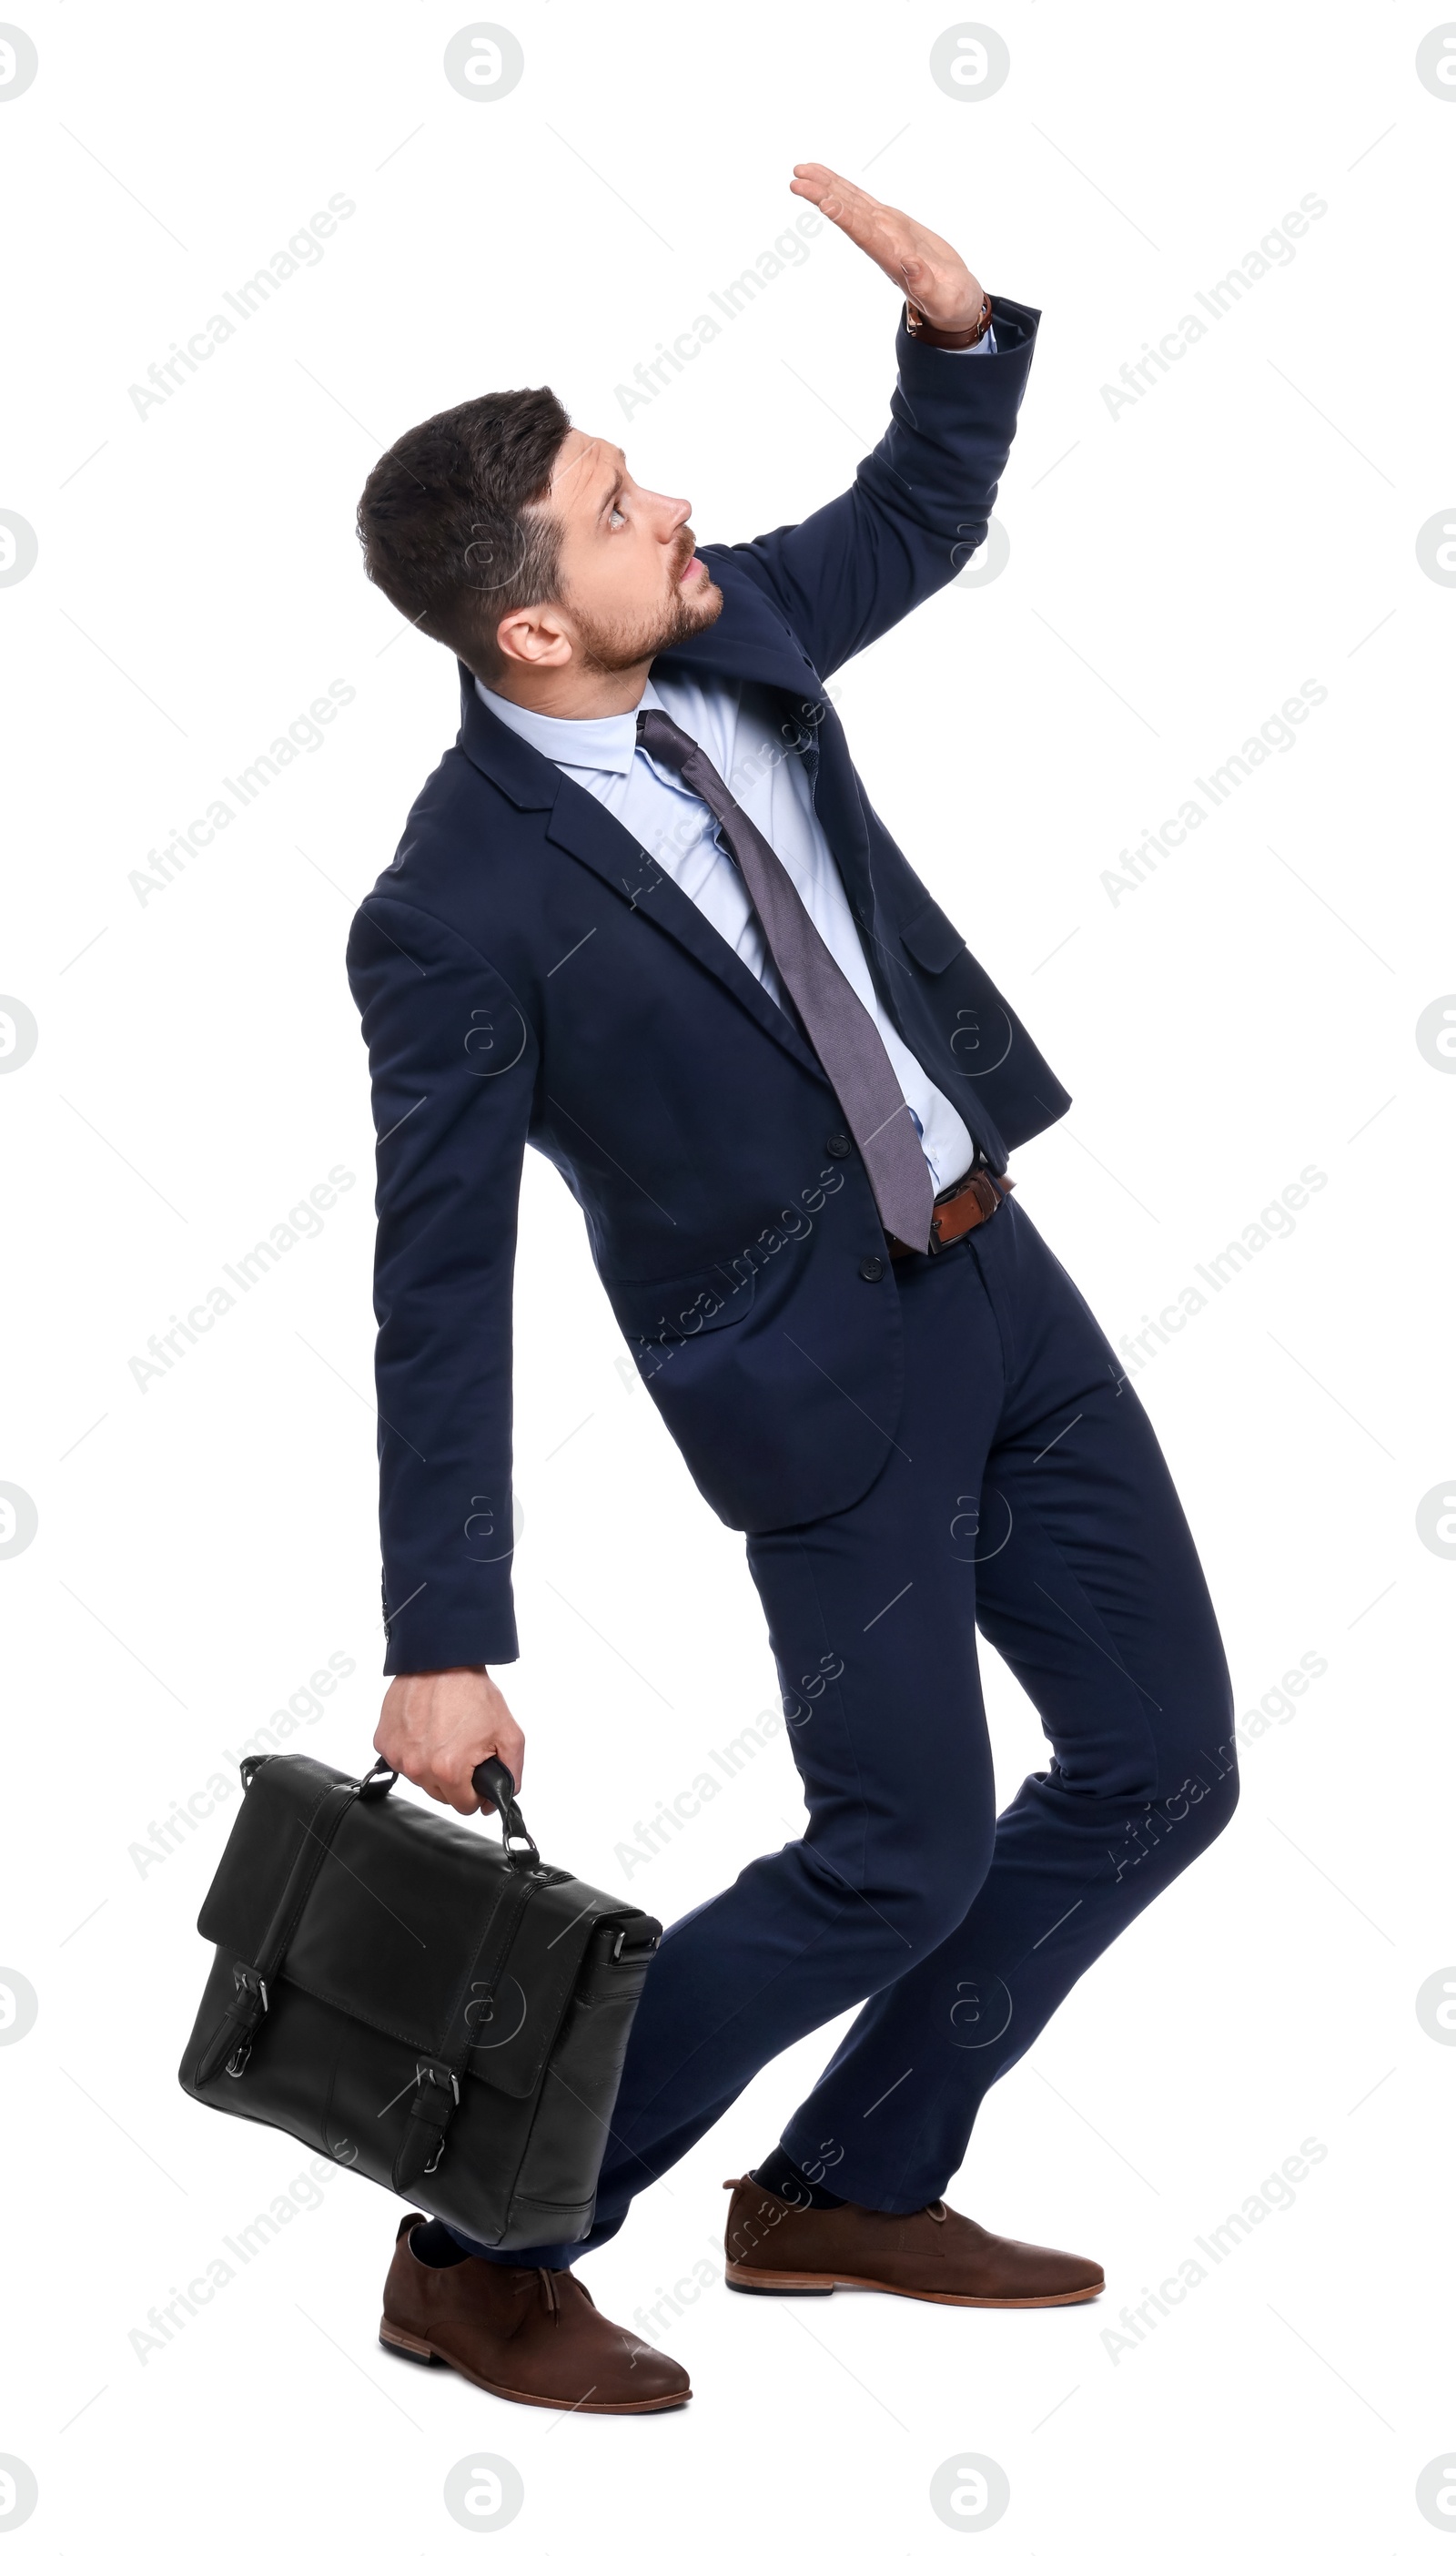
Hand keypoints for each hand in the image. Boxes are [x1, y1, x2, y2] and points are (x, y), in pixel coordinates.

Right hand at [374, 1666, 523, 1818]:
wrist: (441, 1660)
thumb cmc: (472, 1692)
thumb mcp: (509, 1735)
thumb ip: (512, 1775)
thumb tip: (502, 1798)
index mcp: (449, 1771)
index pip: (464, 1806)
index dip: (476, 1792)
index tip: (477, 1774)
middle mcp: (418, 1767)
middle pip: (441, 1795)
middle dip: (455, 1778)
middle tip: (463, 1748)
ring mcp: (397, 1755)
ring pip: (420, 1779)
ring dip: (432, 1765)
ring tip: (444, 1735)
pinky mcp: (383, 1742)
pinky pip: (401, 1760)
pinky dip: (413, 1750)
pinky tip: (425, 1730)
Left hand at [790, 162, 983, 331]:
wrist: (953, 301)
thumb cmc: (950, 304)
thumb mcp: (944, 299)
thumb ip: (925, 286)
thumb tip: (909, 265)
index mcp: (892, 258)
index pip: (863, 234)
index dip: (844, 217)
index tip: (822, 201)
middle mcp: (883, 242)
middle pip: (849, 214)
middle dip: (823, 194)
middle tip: (796, 176)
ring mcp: (885, 231)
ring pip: (852, 203)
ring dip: (828, 186)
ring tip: (802, 170)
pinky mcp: (893, 224)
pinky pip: (864, 203)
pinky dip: (846, 190)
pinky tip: (830, 181)